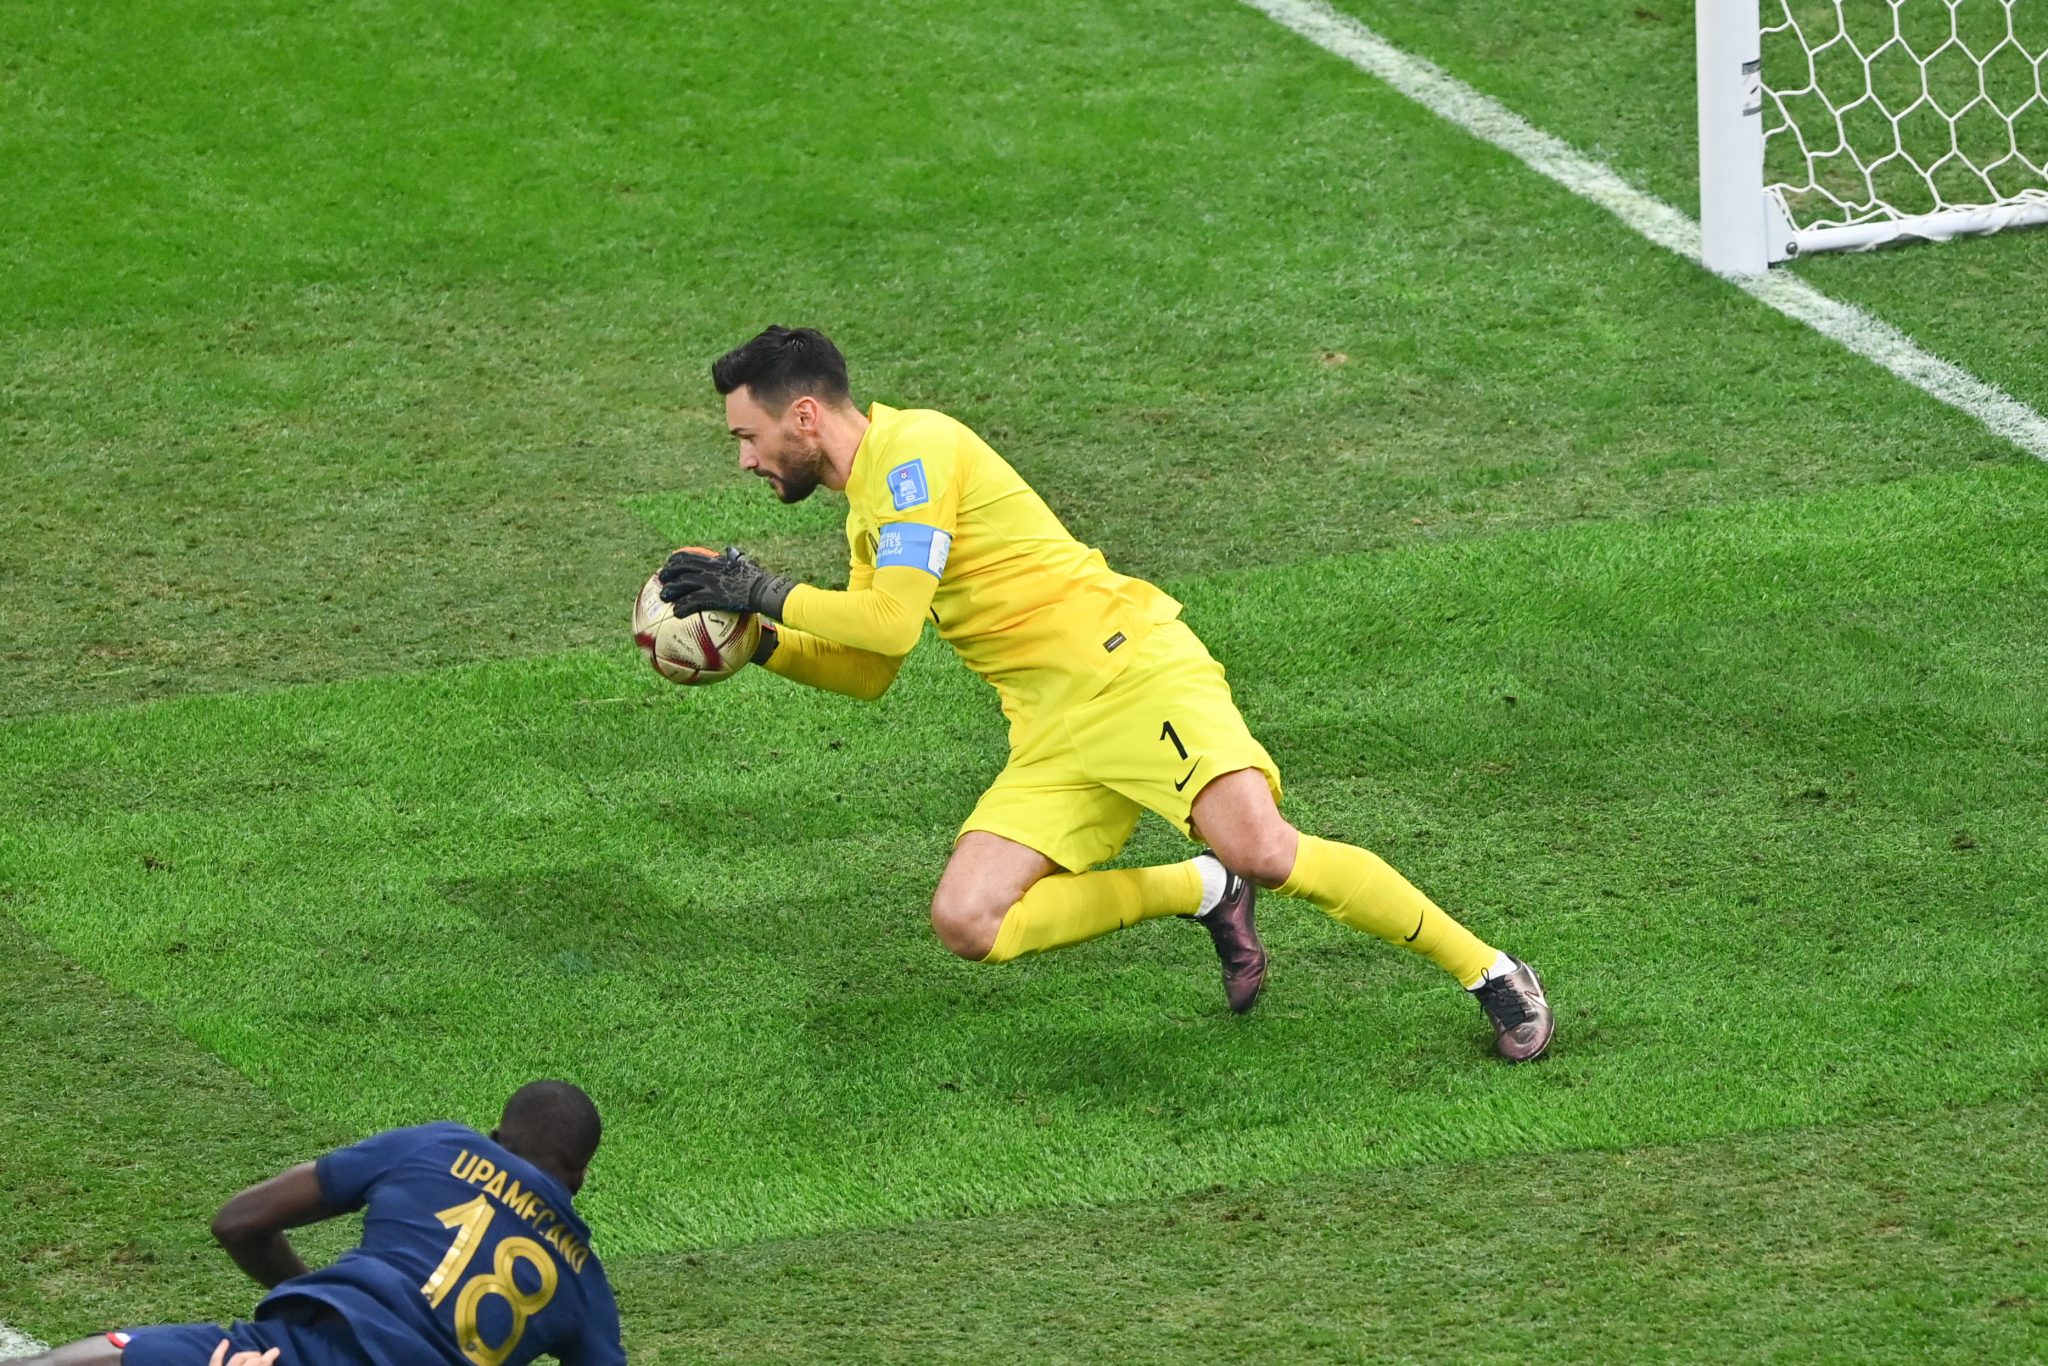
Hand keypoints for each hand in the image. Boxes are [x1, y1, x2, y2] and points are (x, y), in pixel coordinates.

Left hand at [209, 1342, 279, 1365]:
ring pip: (237, 1358)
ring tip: (255, 1356)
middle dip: (261, 1357)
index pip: (260, 1363)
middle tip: (267, 1357)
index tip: (276, 1351)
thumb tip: (268, 1361)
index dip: (269, 1357)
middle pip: (250, 1361)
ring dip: (247, 1354)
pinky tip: (225, 1341)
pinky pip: (215, 1360)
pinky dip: (220, 1351)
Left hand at [657, 546, 795, 619]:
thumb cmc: (757, 578)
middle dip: (668, 573)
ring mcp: (710, 582)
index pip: (690, 556)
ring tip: (663, 596)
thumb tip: (731, 549)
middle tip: (660, 579)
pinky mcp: (713, 596)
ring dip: (671, 589)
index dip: (676, 559)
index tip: (668, 563)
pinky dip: (683, 606)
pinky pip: (693, 601)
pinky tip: (677, 613)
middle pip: (682, 568)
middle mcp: (709, 570)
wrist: (762, 589)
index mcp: (715, 562)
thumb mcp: (745, 562)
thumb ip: (735, 556)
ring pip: (683, 583)